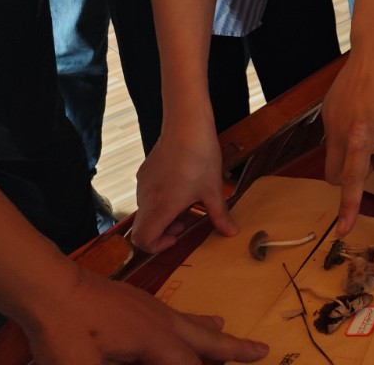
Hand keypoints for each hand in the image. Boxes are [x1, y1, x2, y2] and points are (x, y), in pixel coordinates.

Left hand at [23, 267, 266, 364]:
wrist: (48, 285)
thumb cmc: (62, 330)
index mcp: (152, 339)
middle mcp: (160, 321)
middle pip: (204, 339)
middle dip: (233, 349)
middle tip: (263, 350)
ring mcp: (150, 308)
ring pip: (192, 323)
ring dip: (214, 333)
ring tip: (230, 332)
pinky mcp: (137, 302)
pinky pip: (176, 315)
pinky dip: (193, 320)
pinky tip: (190, 320)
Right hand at [131, 118, 233, 253]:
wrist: (186, 126)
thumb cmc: (200, 157)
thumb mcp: (213, 189)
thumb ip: (219, 215)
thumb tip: (231, 233)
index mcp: (160, 206)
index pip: (142, 240)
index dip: (156, 246)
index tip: (177, 236)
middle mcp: (145, 198)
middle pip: (143, 228)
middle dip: (162, 231)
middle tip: (185, 221)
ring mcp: (142, 184)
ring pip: (145, 211)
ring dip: (162, 215)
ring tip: (186, 202)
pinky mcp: (144, 172)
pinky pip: (146, 194)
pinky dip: (159, 200)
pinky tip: (180, 185)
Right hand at [322, 40, 373, 236]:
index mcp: (360, 136)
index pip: (351, 180)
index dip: (349, 207)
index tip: (343, 230)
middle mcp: (338, 131)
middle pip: (333, 174)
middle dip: (349, 178)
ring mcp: (329, 119)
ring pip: (334, 154)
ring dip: (352, 154)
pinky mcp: (327, 108)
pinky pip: (336, 134)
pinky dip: (349, 136)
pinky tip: (368, 110)